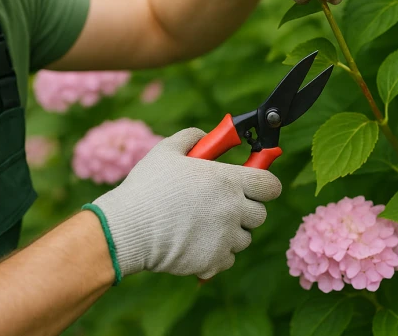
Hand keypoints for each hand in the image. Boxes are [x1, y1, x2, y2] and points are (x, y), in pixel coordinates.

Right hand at [87, 128, 281, 279]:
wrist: (127, 228)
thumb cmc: (146, 186)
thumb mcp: (166, 150)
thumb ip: (192, 138)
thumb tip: (207, 137)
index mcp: (227, 180)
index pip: (270, 185)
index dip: (265, 185)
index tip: (256, 186)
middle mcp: (232, 209)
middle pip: (260, 214)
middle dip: (245, 210)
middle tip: (221, 206)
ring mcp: (225, 238)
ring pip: (244, 237)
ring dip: (230, 232)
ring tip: (203, 226)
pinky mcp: (214, 261)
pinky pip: (228, 258)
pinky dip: (217, 253)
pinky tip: (195, 243)